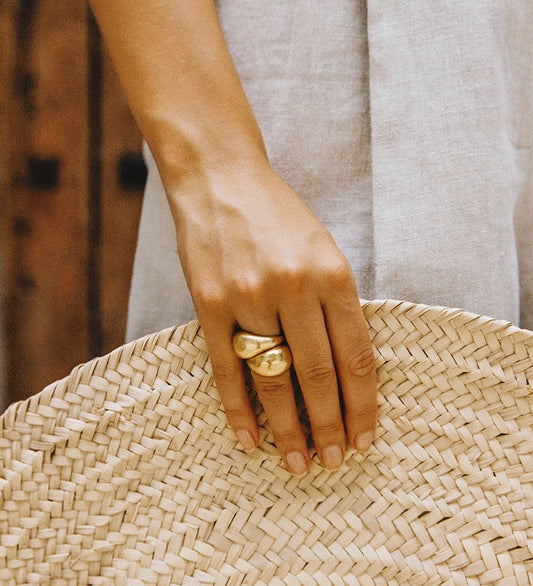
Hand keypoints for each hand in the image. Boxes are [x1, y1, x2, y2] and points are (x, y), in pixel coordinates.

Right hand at [170, 164, 376, 474]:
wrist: (220, 179)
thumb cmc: (279, 216)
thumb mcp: (324, 248)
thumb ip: (337, 303)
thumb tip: (345, 369)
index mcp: (332, 273)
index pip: (356, 355)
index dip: (363, 403)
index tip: (366, 437)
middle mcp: (293, 287)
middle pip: (318, 374)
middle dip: (330, 425)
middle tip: (335, 461)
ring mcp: (247, 297)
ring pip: (273, 378)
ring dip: (288, 427)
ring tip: (298, 462)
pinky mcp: (208, 303)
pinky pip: (226, 369)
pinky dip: (238, 409)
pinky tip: (250, 439)